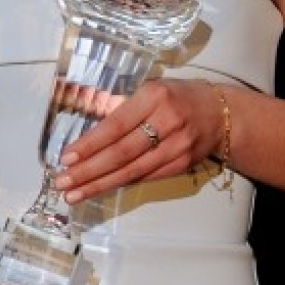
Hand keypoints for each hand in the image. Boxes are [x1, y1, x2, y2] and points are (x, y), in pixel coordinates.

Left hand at [54, 78, 218, 202]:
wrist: (221, 114)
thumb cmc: (176, 97)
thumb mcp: (150, 90)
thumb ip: (122, 108)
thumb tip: (87, 135)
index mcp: (153, 97)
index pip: (115, 125)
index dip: (89, 144)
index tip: (66, 158)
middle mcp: (167, 122)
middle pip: (121, 153)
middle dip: (88, 171)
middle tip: (63, 183)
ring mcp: (178, 147)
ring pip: (133, 171)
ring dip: (100, 184)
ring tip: (75, 193)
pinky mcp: (183, 165)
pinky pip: (146, 177)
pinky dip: (122, 184)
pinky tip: (102, 188)